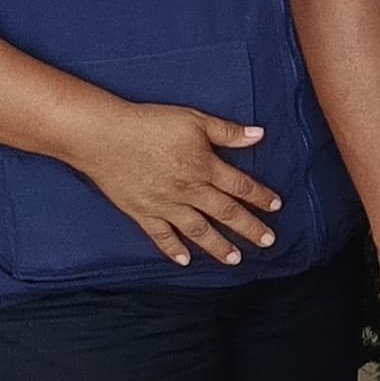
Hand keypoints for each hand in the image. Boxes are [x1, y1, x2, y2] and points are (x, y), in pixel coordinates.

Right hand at [75, 102, 281, 267]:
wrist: (103, 136)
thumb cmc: (149, 123)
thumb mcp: (193, 119)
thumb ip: (227, 131)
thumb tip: (259, 135)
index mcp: (204, 167)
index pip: (241, 186)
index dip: (260, 197)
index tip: (276, 207)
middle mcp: (188, 190)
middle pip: (226, 213)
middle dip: (249, 228)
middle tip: (268, 242)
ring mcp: (165, 205)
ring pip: (199, 230)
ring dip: (219, 246)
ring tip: (235, 260)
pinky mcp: (142, 213)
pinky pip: (161, 236)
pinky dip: (173, 250)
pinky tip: (185, 261)